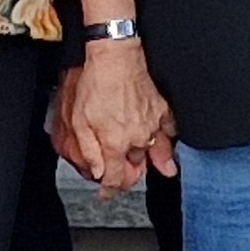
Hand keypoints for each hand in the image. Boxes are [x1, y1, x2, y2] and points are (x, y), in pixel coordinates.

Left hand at [59, 40, 177, 198]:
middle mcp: (137, 138)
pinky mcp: (161, 110)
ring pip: (153, 151)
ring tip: (163, 170)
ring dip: (153, 161)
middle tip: (124, 176)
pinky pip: (170, 130)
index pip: (116, 177)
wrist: (115, 57)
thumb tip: (97, 171)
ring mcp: (152, 125)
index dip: (109, 189)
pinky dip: (169, 138)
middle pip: (135, 166)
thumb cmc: (95, 84)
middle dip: (129, 172)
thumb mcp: (79, 120)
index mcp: (115, 143)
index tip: (106, 192)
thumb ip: (89, 150)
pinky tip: (170, 142)